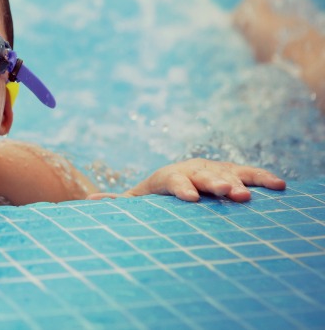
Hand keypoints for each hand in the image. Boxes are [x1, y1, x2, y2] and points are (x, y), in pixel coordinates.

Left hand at [87, 158, 284, 202]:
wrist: (180, 178)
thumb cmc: (156, 196)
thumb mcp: (138, 199)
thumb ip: (118, 202)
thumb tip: (90, 199)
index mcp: (169, 177)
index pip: (174, 181)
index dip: (182, 189)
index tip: (190, 199)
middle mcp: (192, 170)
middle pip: (204, 176)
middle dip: (215, 184)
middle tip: (228, 193)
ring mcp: (214, 169)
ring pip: (228, 174)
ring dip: (240, 182)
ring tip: (250, 195)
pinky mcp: (233, 172)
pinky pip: (249, 173)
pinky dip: (262, 179)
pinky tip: (280, 188)